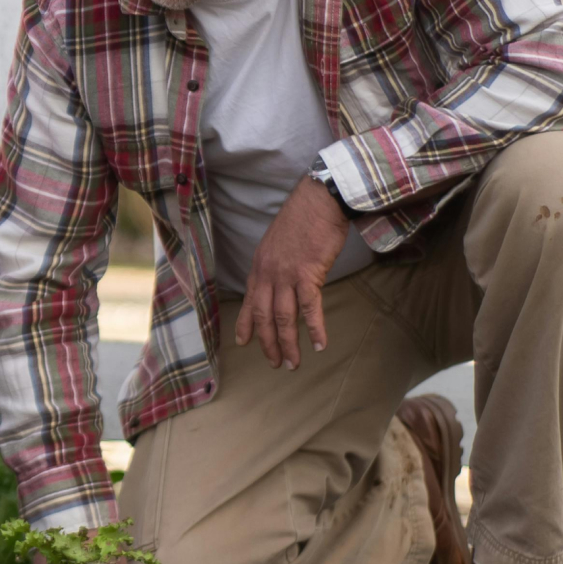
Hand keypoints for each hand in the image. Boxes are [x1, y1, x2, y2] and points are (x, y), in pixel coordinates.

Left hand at [235, 175, 350, 369]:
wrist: (319, 200)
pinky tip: (320, 344)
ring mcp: (286, 275)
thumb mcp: (277, 242)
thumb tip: (280, 280)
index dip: (245, 324)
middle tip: (275, 363)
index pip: (248, 301)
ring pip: (283, 318)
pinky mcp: (308, 274)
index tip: (242, 342)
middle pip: (263, 316)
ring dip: (288, 344)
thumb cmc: (303, 219)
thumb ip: (275, 263)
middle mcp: (268, 273)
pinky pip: (309, 308)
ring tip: (293, 363)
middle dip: (268, 343)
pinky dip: (314, 329)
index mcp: (259, 266)